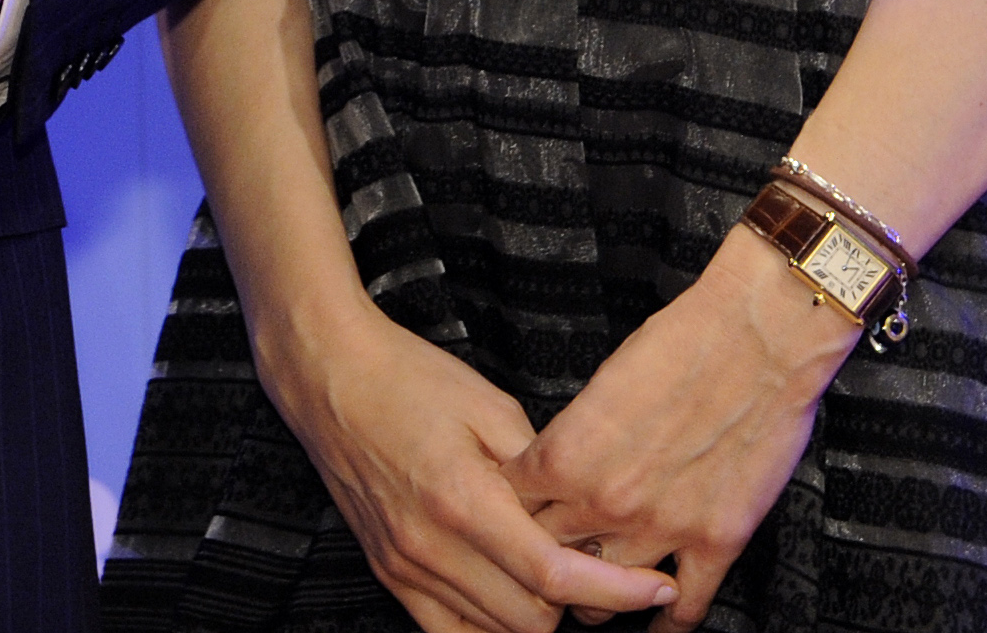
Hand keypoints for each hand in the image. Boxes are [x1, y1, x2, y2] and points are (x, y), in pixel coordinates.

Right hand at [264, 297, 681, 632]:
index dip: (615, 589)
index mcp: (462, 498)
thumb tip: (586, 517)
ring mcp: (406, 567)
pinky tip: (510, 595)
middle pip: (532, 619)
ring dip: (537, 613)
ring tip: (553, 571)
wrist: (330, 378)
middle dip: (579, 601)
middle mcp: (431, 545)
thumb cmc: (408, 379)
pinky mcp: (390, 574)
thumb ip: (541, 471)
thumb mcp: (490, 406)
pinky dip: (490, 626)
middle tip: (598, 562)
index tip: (656, 584)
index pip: (554, 575)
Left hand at [505, 239, 861, 627]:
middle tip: (551, 558)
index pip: (512, 508)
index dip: (512, 513)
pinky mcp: (716, 539)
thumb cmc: (683, 340)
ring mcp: (662, 526)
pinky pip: (683, 608)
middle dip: (545, 559)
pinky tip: (658, 619)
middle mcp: (605, 500)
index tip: (519, 517)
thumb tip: (559, 465)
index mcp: (567, 454)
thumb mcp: (600, 383)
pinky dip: (666, 620)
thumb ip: (575, 436)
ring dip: (598, 594)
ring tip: (597, 588)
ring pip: (605, 597)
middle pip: (547, 558)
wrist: (758, 332)